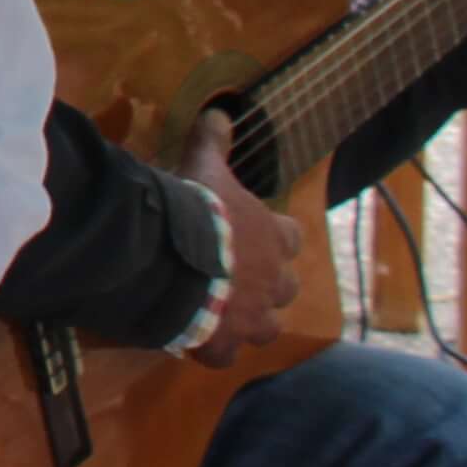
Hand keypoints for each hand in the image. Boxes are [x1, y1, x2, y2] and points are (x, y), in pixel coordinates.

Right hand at [175, 108, 306, 368]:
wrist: (174, 260)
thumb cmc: (198, 212)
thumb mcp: (206, 169)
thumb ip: (214, 144)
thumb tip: (222, 110)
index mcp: (274, 239)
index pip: (292, 238)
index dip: (278, 238)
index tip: (262, 235)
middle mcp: (273, 282)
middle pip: (287, 288)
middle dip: (270, 285)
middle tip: (241, 278)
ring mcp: (251, 318)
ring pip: (267, 328)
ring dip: (251, 322)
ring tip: (224, 314)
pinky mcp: (223, 343)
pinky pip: (224, 355)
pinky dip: (214, 350)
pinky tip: (195, 342)